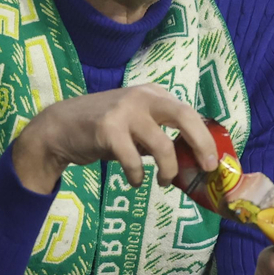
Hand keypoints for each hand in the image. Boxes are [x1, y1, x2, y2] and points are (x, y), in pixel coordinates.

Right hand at [9, 84, 215, 193]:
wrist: (61, 126)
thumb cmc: (105, 128)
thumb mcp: (136, 122)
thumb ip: (161, 132)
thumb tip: (194, 157)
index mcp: (153, 93)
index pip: (189, 112)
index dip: (206, 137)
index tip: (212, 160)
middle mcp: (142, 96)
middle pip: (184, 116)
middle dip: (201, 144)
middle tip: (206, 167)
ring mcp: (124, 111)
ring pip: (162, 145)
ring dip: (168, 170)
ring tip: (163, 181)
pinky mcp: (107, 129)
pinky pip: (134, 160)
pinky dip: (137, 176)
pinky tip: (134, 181)